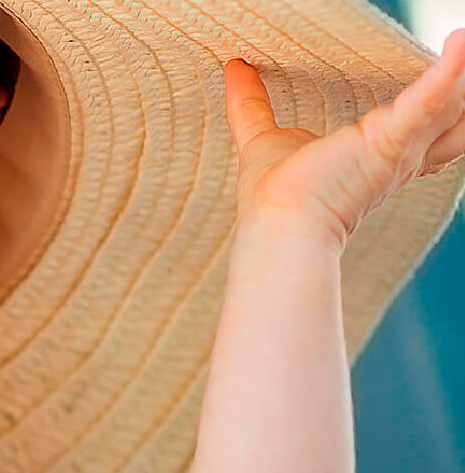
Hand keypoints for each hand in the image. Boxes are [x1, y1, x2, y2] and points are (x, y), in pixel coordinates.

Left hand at [223, 28, 464, 247]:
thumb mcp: (264, 138)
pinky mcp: (389, 141)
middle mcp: (402, 154)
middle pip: (453, 117)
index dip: (440, 101)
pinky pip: (427, 101)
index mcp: (381, 155)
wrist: (278, 224)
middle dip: (463, 88)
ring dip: (461, 73)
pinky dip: (446, 73)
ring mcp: (400, 148)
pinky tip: (459, 43)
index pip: (424, 126)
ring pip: (452, 106)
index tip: (448, 71)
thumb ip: (251, 103)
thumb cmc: (275, 197)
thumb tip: (235, 68)